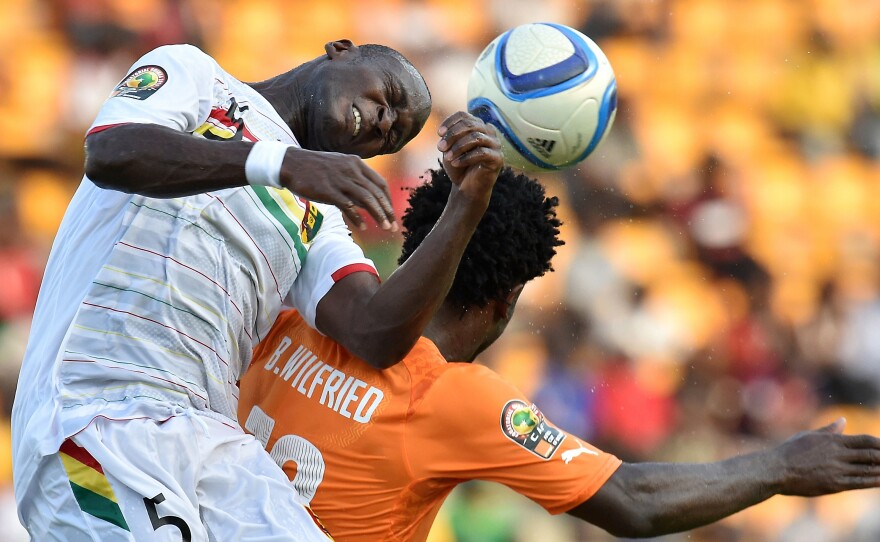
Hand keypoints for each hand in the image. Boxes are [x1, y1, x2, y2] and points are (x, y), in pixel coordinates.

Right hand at [280, 147, 396, 230]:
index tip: (391, 213)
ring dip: (378, 215)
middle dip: (388, 211)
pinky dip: (358, 218)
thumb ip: (355, 180)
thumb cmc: (315, 168)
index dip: (388, 200)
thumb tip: (367, 200)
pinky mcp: (329, 191)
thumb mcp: (340, 166)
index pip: (380, 183)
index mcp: (356, 163)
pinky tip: (363, 227)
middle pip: (377, 193)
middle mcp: (351, 170)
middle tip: (393, 226)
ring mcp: (340, 180)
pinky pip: (348, 206)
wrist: (291, 163)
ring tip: (385, 227)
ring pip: (367, 200)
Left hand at [437, 112, 502, 201]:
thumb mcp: (450, 149)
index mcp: (477, 126)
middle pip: (470, 124)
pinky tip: (455, 164)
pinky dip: (466, 158)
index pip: (464, 116)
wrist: (467, 188)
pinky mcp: (498, 158)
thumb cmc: (458, 166)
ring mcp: (495, 144)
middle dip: (453, 135)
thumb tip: (444, 132)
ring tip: (447, 157)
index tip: (439, 133)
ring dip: (458, 147)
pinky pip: (482, 153)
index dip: (450, 122)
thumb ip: (449, 138)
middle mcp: (489, 131)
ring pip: (476, 137)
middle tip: (440, 147)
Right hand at [776, 417, 879, 496]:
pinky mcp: (835, 484)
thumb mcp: (809, 435)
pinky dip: (874, 481)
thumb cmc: (790, 451)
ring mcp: (837, 470)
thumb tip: (843, 420)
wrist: (777, 469)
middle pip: (871, 455)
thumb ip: (829, 430)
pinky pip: (860, 482)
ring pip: (868, 469)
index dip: (879, 444)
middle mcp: (838, 454)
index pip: (865, 440)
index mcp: (833, 441)